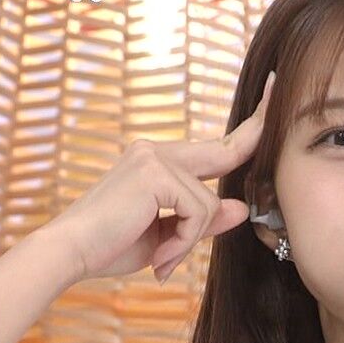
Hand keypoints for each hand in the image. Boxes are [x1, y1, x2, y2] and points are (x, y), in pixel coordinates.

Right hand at [44, 71, 273, 283]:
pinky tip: (160, 256)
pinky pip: (197, 213)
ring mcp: (155, 158)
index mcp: (156, 161)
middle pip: (225, 149)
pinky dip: (183, 242)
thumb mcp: (167, 236)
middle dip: (258, 129)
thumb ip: (203, 220)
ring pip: (209, 203)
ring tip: (162, 260)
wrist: (67, 254)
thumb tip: (242, 207)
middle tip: (276, 83)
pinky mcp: (155, 173)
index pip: (215, 147)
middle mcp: (156, 151)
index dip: (249, 129)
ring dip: (190, 240)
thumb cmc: (109, 247)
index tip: (271, 94)